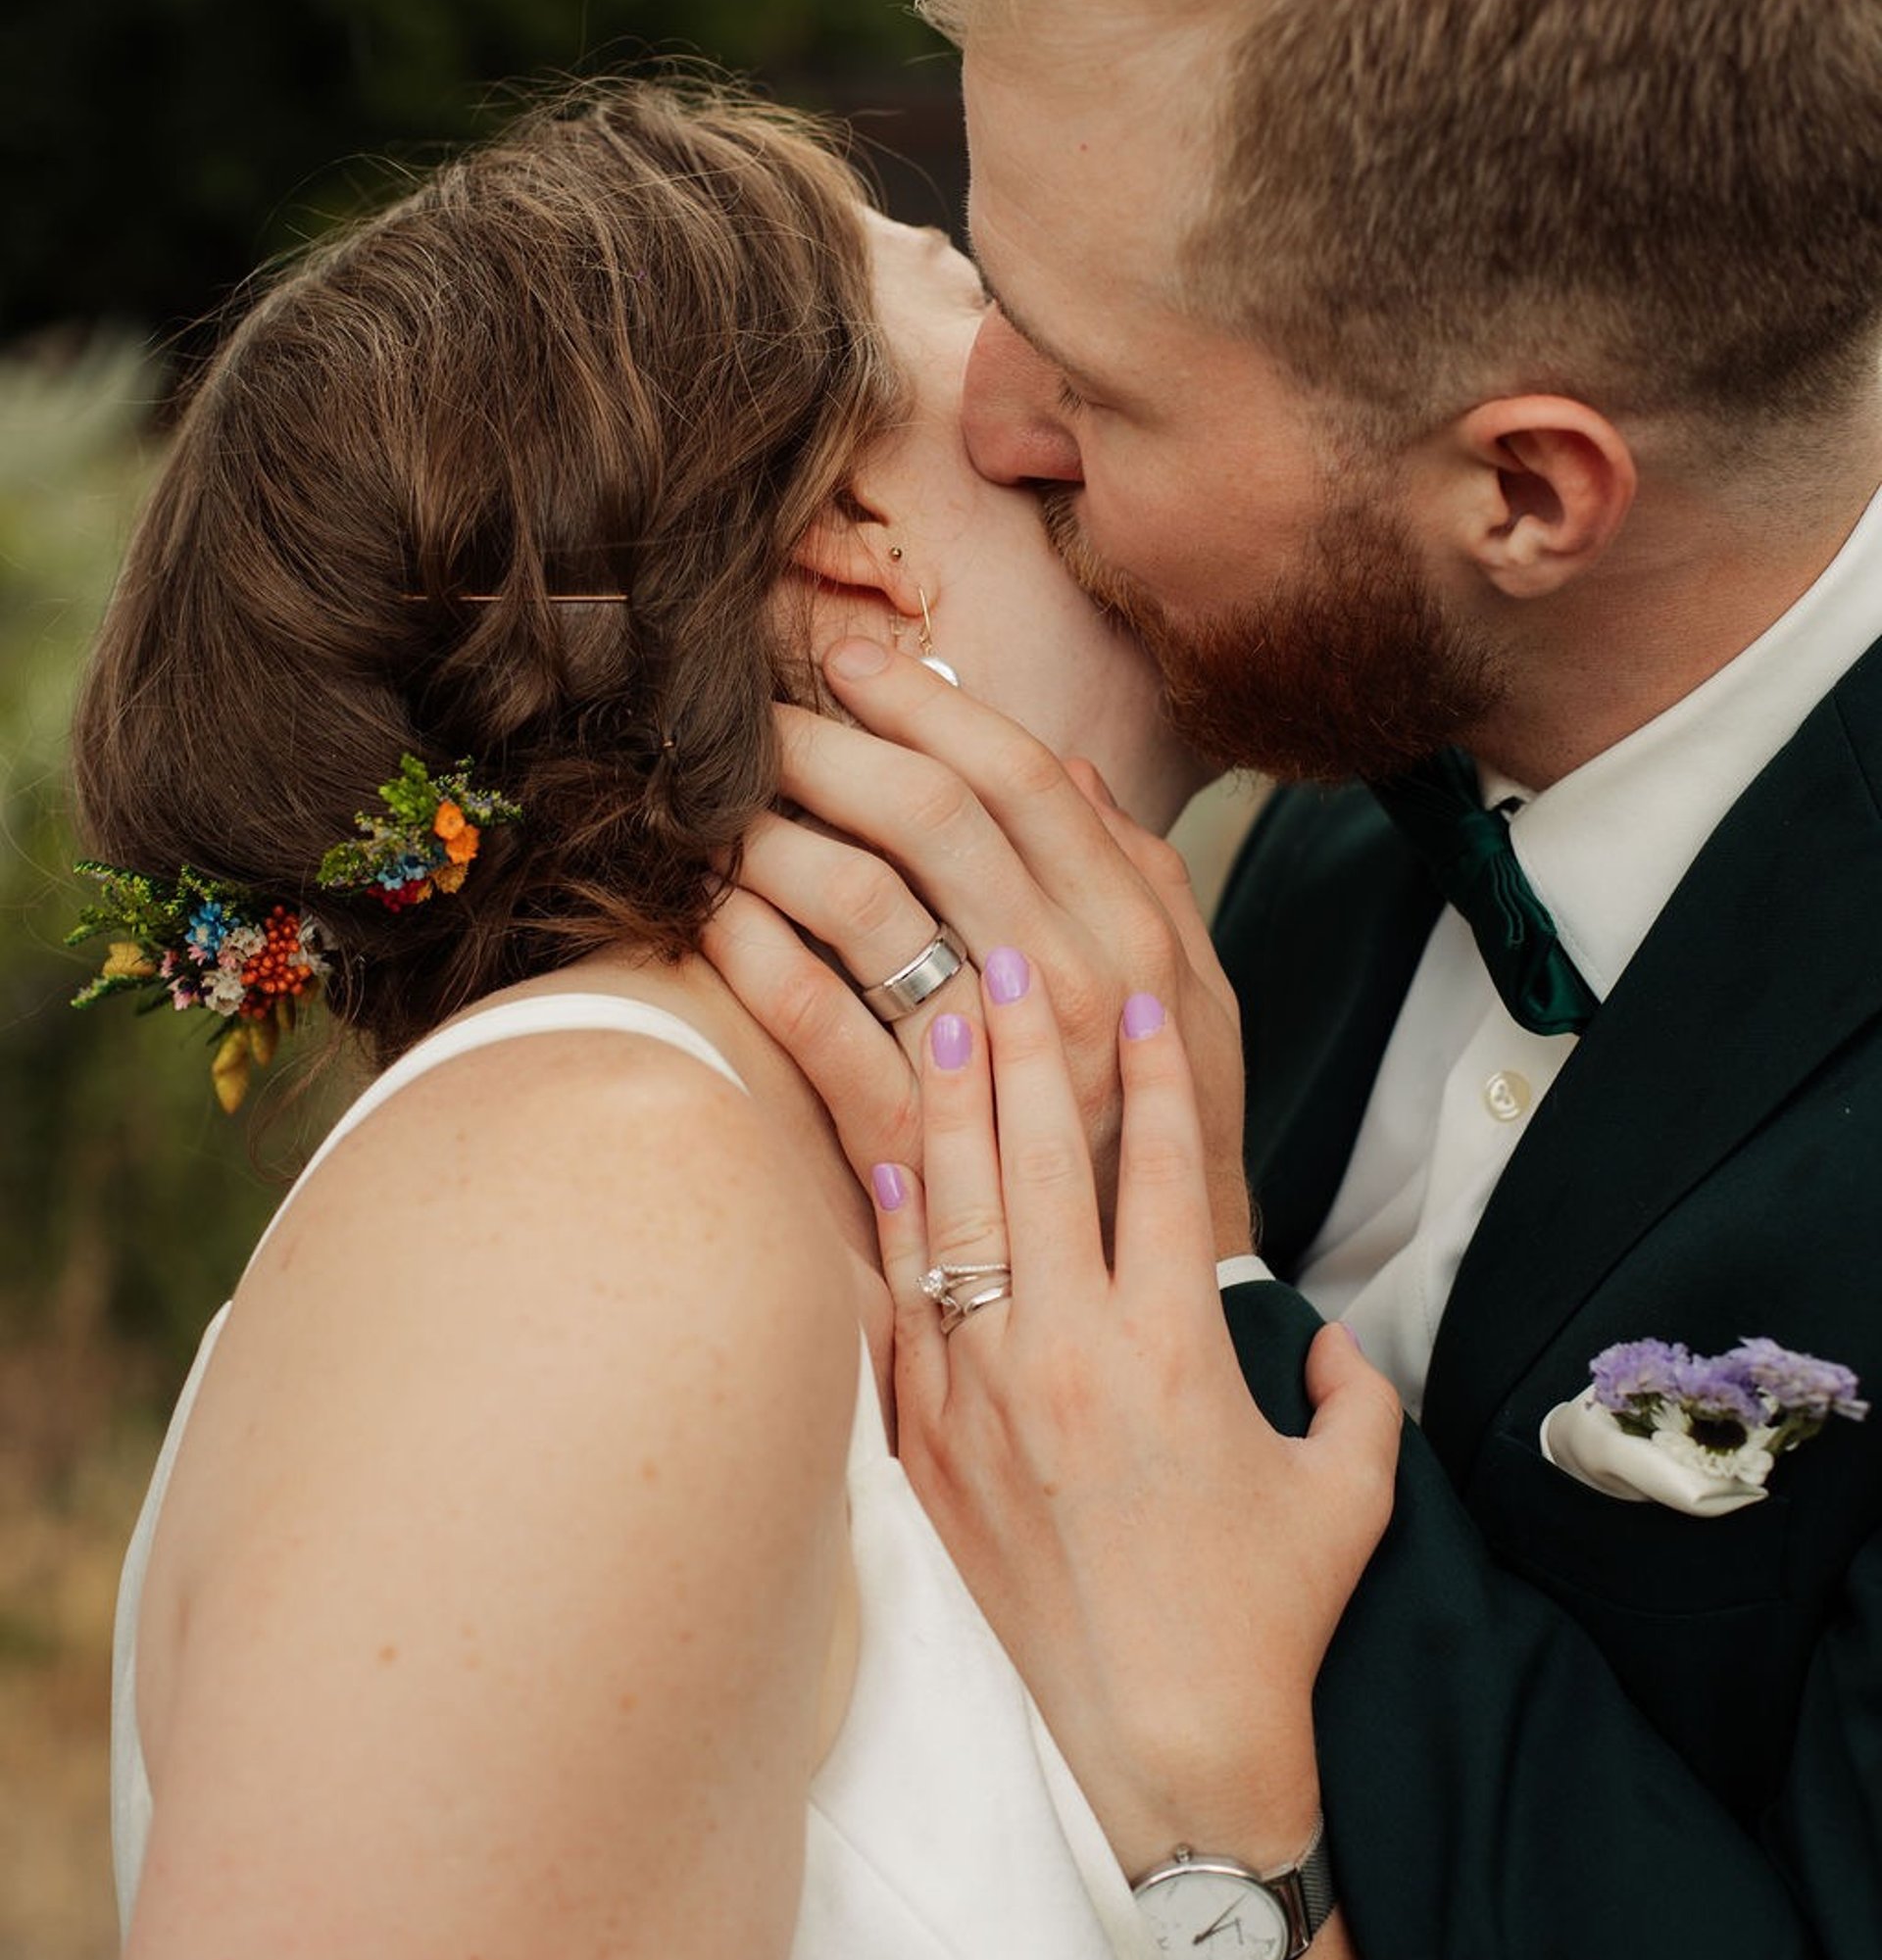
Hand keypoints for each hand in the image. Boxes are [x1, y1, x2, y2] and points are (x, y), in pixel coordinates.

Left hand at [702, 638, 1250, 1251]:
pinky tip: (711, 913)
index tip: (851, 660)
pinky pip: (813, 1020)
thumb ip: (1141, 877)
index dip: (928, 704)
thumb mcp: (1191, 998)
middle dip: (831, 744)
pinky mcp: (915, 1138)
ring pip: (863, 903)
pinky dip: (753, 952)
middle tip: (756, 713)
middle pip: (932, 817)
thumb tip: (1071, 770)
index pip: (1022, 778)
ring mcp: (989, 1064)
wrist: (1144, 1299)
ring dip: (774, 836)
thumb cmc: (1157, 1131)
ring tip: (717, 805)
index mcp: (1131, 934)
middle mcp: (1066, 983)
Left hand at [870, 945, 1399, 1877]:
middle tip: (1014, 949)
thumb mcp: (1347, 1498)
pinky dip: (884, 1222)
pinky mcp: (923, 1444)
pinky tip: (874, 1154)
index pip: (1161, 1171)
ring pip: (955, 1209)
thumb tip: (1329, 1349)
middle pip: (1041, 1157)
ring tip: (936, 1004)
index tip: (1139, 996)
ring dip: (948, 1099)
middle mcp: (1068, 1352)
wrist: (1148, 1755)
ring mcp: (980, 1395)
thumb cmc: (1256, 1626)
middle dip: (1030, 1041)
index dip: (1154, 1073)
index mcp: (1176, 1351)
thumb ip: (1350, 1396)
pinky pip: (894, 1303)